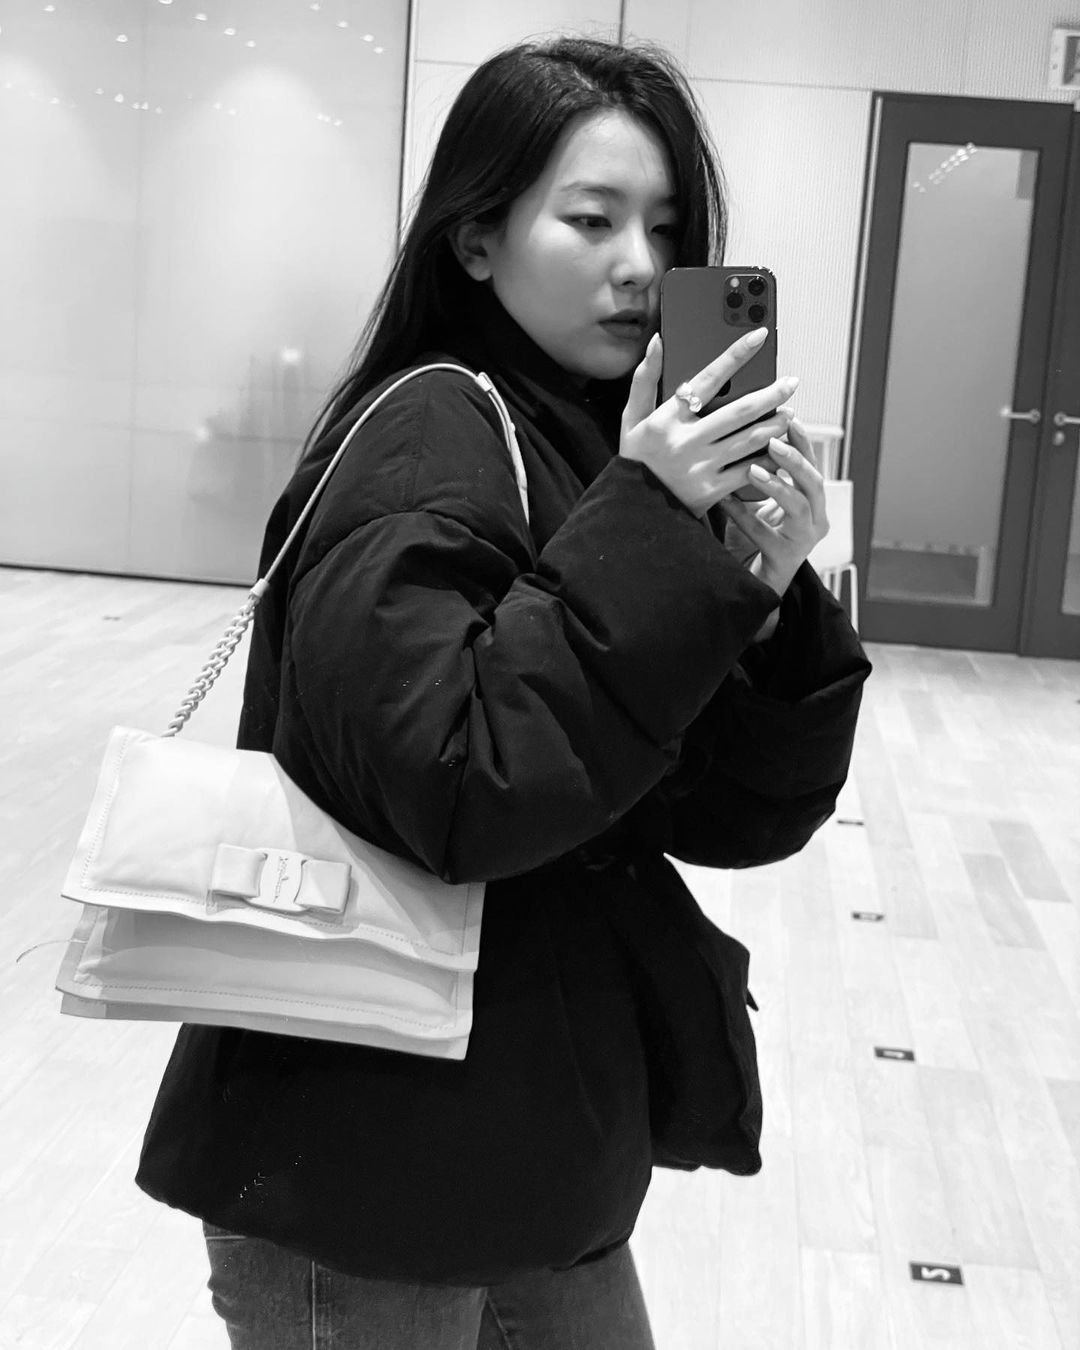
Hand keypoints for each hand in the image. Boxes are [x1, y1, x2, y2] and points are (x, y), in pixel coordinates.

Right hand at [620, 332, 799, 517]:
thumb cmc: (636, 457)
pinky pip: (747, 472)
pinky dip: (767, 460)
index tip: (759, 336)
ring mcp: (701, 467)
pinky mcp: (711, 491)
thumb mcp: (632, 418)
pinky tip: (781, 450)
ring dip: (775, 425)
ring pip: (749, 440)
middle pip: (739, 412)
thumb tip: (658, 342)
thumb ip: (645, 378)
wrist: (634, 509)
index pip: (707, 379)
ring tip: (790, 414)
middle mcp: (686, 441)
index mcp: (668, 419)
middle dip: (770, 394)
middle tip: (791, 383)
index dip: (736, 355)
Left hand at [722, 418, 827, 599]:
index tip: (790, 418)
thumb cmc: (753, 539)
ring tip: (753, 470)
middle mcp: (816, 520)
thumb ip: (757, 474)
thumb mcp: (758, 501)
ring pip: (800, 507)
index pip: (812, 465)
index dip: (803, 442)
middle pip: (814, 482)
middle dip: (795, 459)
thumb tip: (739, 435)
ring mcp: (803, 541)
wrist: (753, 585)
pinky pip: (765, 534)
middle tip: (773, 440)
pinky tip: (724, 502)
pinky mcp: (785, 559)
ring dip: (777, 485)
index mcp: (813, 502)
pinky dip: (743, 517)